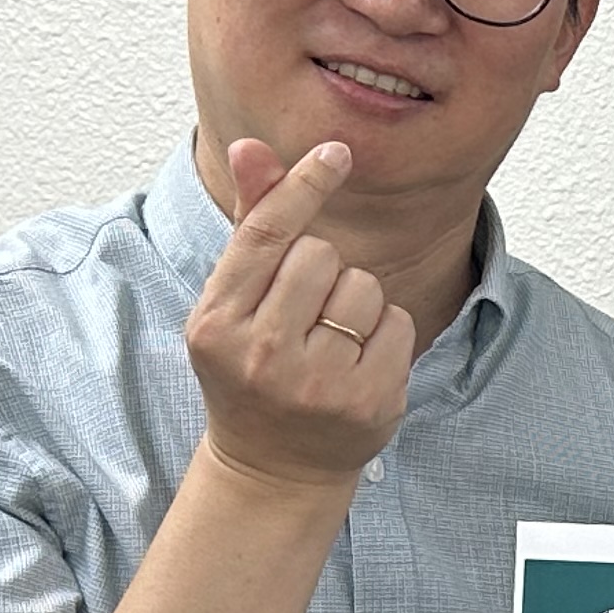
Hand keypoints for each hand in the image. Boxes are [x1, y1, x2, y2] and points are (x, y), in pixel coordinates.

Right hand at [185, 139, 418, 489]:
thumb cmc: (252, 367)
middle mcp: (261, 353)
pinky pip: (398, 323)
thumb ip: (250, 224)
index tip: (337, 152)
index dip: (304, 185)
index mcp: (216, 323)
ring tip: (330, 340)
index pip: (266, 234)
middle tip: (304, 314)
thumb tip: (250, 146)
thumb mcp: (233, 303)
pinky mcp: (366, 402)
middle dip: (322, 270)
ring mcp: (315, 383)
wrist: (272, 466)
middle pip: (321, 254)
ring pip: (363, 286)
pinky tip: (357, 364)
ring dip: (356, 301)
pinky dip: (386, 334)